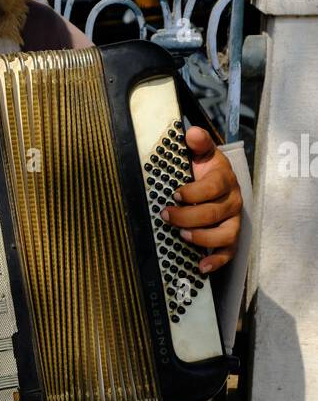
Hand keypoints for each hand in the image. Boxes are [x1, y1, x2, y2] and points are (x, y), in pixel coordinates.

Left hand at [160, 126, 241, 273]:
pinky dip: (215, 262)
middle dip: (188, 216)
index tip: (175, 193)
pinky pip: (228, 253)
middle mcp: (232, 201)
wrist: (216, 185)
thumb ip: (198, 143)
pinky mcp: (230, 239)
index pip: (214, 187)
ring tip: (183, 236)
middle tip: (167, 215)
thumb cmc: (205, 171)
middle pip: (214, 213)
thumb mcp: (201, 154)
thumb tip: (192, 133)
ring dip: (202, 238)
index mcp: (224, 179)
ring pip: (224, 235)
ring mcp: (233, 222)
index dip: (194, 192)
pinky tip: (200, 266)